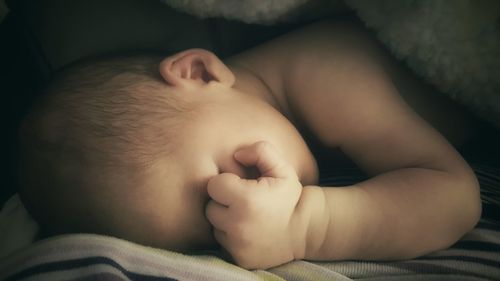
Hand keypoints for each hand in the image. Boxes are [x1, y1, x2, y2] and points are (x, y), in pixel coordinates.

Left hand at [205, 141, 305, 268]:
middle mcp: (237, 224)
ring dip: (226, 221)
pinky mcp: (238, 258)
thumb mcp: (282, 168)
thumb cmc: (290, 196)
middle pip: (211, 207)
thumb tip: (236, 155)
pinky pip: (223, 243)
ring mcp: (237, 245)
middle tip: (243, 202)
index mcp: (245, 199)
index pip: (214, 186)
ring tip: (246, 216)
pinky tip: (248, 231)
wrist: (306, 230)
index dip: (227, 183)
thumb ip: (260, 151)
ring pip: (215, 227)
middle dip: (224, 203)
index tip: (241, 186)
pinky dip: (231, 237)